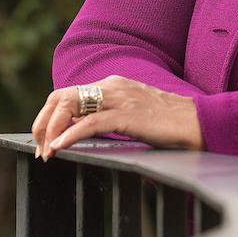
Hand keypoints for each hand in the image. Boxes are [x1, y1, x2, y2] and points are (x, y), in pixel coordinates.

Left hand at [31, 75, 203, 159]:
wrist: (198, 122)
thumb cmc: (169, 123)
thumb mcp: (133, 113)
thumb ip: (109, 115)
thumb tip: (81, 130)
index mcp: (113, 84)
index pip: (67, 93)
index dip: (49, 116)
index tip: (44, 140)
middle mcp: (112, 85)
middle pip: (61, 97)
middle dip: (42, 123)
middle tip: (40, 149)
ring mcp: (119, 98)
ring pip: (70, 106)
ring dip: (51, 130)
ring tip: (47, 152)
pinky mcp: (127, 115)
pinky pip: (89, 123)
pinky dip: (69, 135)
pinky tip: (60, 148)